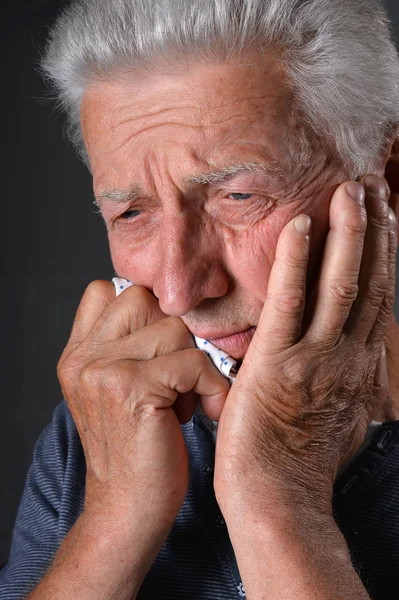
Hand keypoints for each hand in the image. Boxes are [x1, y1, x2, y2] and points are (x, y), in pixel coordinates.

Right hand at [57, 283, 228, 532]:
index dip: (146, 312)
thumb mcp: (121, 390)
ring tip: (186, 401)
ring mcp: (102, 370)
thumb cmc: (138, 449)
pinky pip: (193, 361)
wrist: (128, 511)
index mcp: (77, 354)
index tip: (164, 349)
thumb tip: (177, 309)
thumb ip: (131, 347)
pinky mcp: (131, 388)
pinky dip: (212, 386)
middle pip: (145, 299)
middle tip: (178, 379)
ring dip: (194, 363)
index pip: (109, 290)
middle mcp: (82, 358)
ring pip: (174, 327)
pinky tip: (206, 413)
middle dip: (174, 335)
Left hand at [214, 175, 396, 515]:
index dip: (384, 254)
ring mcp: (315, 360)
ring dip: (348, 235)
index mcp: (359, 366)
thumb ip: (351, 383)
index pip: (378, 299)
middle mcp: (348, 358)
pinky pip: (290, 304)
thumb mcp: (342, 418)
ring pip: (342, 286)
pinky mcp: (277, 365)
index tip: (384, 216)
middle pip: (371, 283)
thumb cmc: (302, 464)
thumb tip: (357, 364)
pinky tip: (299, 226)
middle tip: (372, 185)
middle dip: (376, 231)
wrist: (278, 501)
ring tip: (349, 192)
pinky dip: (296, 262)